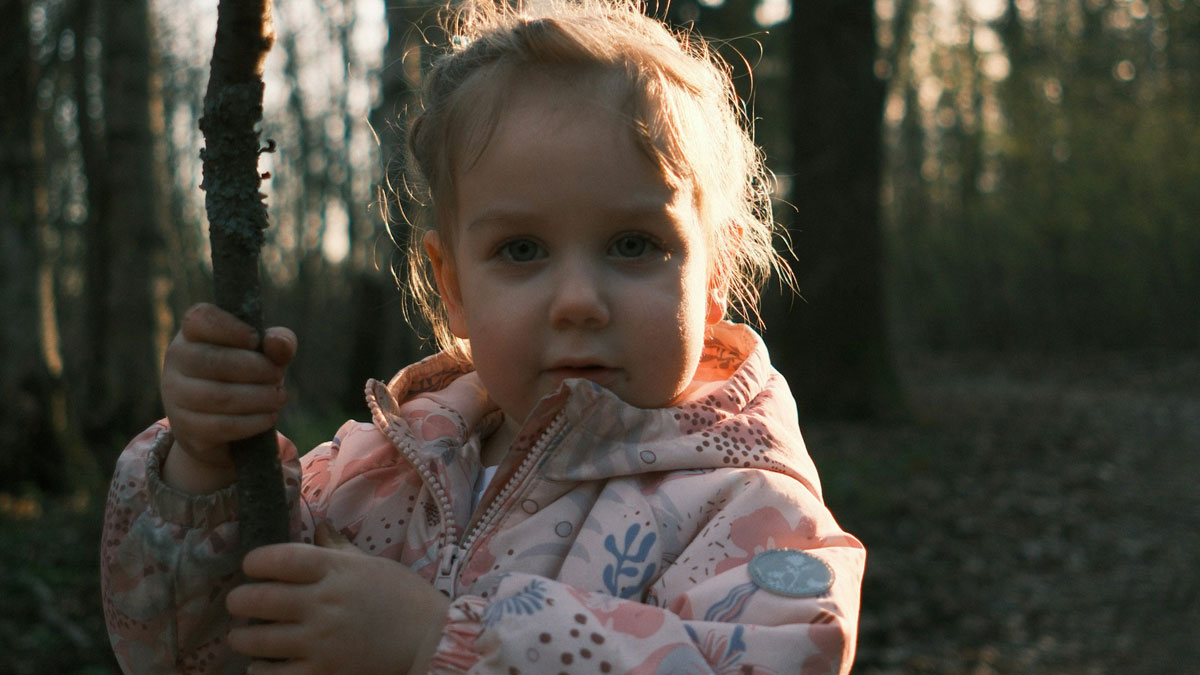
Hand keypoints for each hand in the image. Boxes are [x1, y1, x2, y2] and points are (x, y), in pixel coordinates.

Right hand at [160, 303, 295, 492]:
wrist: (217, 426)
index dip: (230, 328)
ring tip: (278, 398)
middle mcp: (176, 359)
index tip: (256, 339)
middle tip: (278, 376)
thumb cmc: (244, 376)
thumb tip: (278, 342)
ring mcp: (175, 394)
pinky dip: (252, 422)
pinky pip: (220, 425)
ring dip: (258, 397)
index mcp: (193, 332)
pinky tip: (269, 417)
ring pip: (218, 396)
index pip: (201, 319)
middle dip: (256, 368)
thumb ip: (278, 343)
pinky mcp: (184, 426)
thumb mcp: (265, 354)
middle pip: (213, 360)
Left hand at [226, 524, 450, 673]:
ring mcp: (322, 641)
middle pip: (258, 599)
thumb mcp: (372, 564)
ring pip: (258, 640)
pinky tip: (260, 665)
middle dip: (239, 601)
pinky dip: (260, 670)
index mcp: (336, 570)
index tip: (251, 567)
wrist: (431, 640)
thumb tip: (319, 527)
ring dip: (242, 638)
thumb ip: (340, 549)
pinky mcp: (324, 673)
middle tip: (238, 604)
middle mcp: (324, 603)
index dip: (255, 562)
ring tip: (242, 636)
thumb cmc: (403, 597)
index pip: (279, 558)